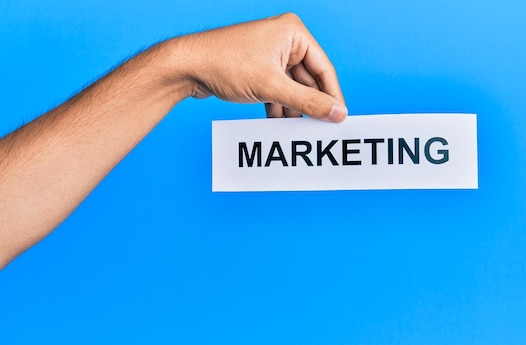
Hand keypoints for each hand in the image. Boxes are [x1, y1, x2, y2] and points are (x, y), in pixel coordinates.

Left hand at [174, 13, 346, 121]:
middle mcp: (284, 40)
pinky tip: (279, 124)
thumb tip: (337, 113)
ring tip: (298, 130)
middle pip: (308, 80)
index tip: (339, 119)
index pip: (323, 69)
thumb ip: (308, 102)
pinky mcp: (258, 69)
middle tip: (320, 129)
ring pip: (292, 88)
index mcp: (293, 32)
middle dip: (310, 105)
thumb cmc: (225, 64)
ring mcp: (270, 55)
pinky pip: (277, 91)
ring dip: (294, 109)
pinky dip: (279, 107)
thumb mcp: (272, 87)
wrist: (185, 67)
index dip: (332, 96)